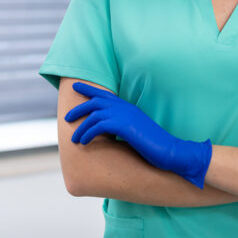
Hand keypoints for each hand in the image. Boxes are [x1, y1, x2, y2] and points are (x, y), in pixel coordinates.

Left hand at [66, 83, 211, 187]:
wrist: (170, 150)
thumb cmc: (154, 145)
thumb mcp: (137, 132)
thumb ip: (123, 127)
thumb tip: (109, 131)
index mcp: (128, 107)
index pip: (105, 94)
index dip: (89, 89)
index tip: (76, 87)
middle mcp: (125, 108)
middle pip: (96, 101)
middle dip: (79, 108)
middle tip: (67, 117)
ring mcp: (125, 115)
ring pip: (94, 114)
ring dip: (81, 127)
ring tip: (74, 138)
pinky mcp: (124, 126)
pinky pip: (98, 125)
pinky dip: (88, 133)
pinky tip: (84, 142)